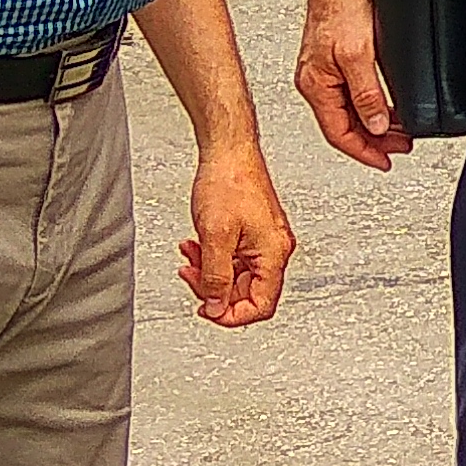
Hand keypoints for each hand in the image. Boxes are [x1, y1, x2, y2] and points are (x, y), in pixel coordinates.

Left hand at [179, 132, 295, 325]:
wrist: (229, 150)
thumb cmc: (229, 181)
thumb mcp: (215, 237)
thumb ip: (215, 278)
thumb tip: (215, 307)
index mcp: (274, 253)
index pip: (261, 305)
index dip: (231, 315)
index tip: (207, 311)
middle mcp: (275, 249)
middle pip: (248, 292)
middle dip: (215, 290)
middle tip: (191, 277)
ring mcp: (265, 240)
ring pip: (238, 276)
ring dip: (210, 273)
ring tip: (190, 258)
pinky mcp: (254, 231)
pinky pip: (235, 258)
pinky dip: (213, 258)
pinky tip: (197, 245)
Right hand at [293, 0, 404, 168]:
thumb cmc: (340, 11)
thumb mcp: (358, 57)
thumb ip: (367, 94)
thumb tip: (377, 125)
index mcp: (316, 87)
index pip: (339, 134)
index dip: (364, 152)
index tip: (385, 162)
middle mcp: (316, 83)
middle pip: (344, 126)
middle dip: (374, 141)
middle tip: (400, 148)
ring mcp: (324, 74)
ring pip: (349, 112)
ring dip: (375, 125)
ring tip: (399, 133)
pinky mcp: (334, 63)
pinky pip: (351, 96)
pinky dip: (370, 107)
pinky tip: (386, 109)